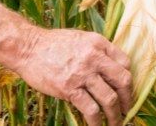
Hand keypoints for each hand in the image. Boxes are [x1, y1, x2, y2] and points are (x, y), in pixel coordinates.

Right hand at [16, 28, 132, 125]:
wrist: (27, 47)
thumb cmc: (52, 43)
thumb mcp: (80, 38)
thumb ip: (96, 50)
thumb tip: (110, 68)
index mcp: (98, 43)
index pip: (125, 63)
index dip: (128, 80)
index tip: (126, 91)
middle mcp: (94, 57)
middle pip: (123, 81)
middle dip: (128, 99)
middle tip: (127, 110)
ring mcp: (82, 73)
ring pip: (110, 99)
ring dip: (116, 116)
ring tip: (116, 124)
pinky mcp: (69, 88)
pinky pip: (91, 110)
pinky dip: (97, 122)